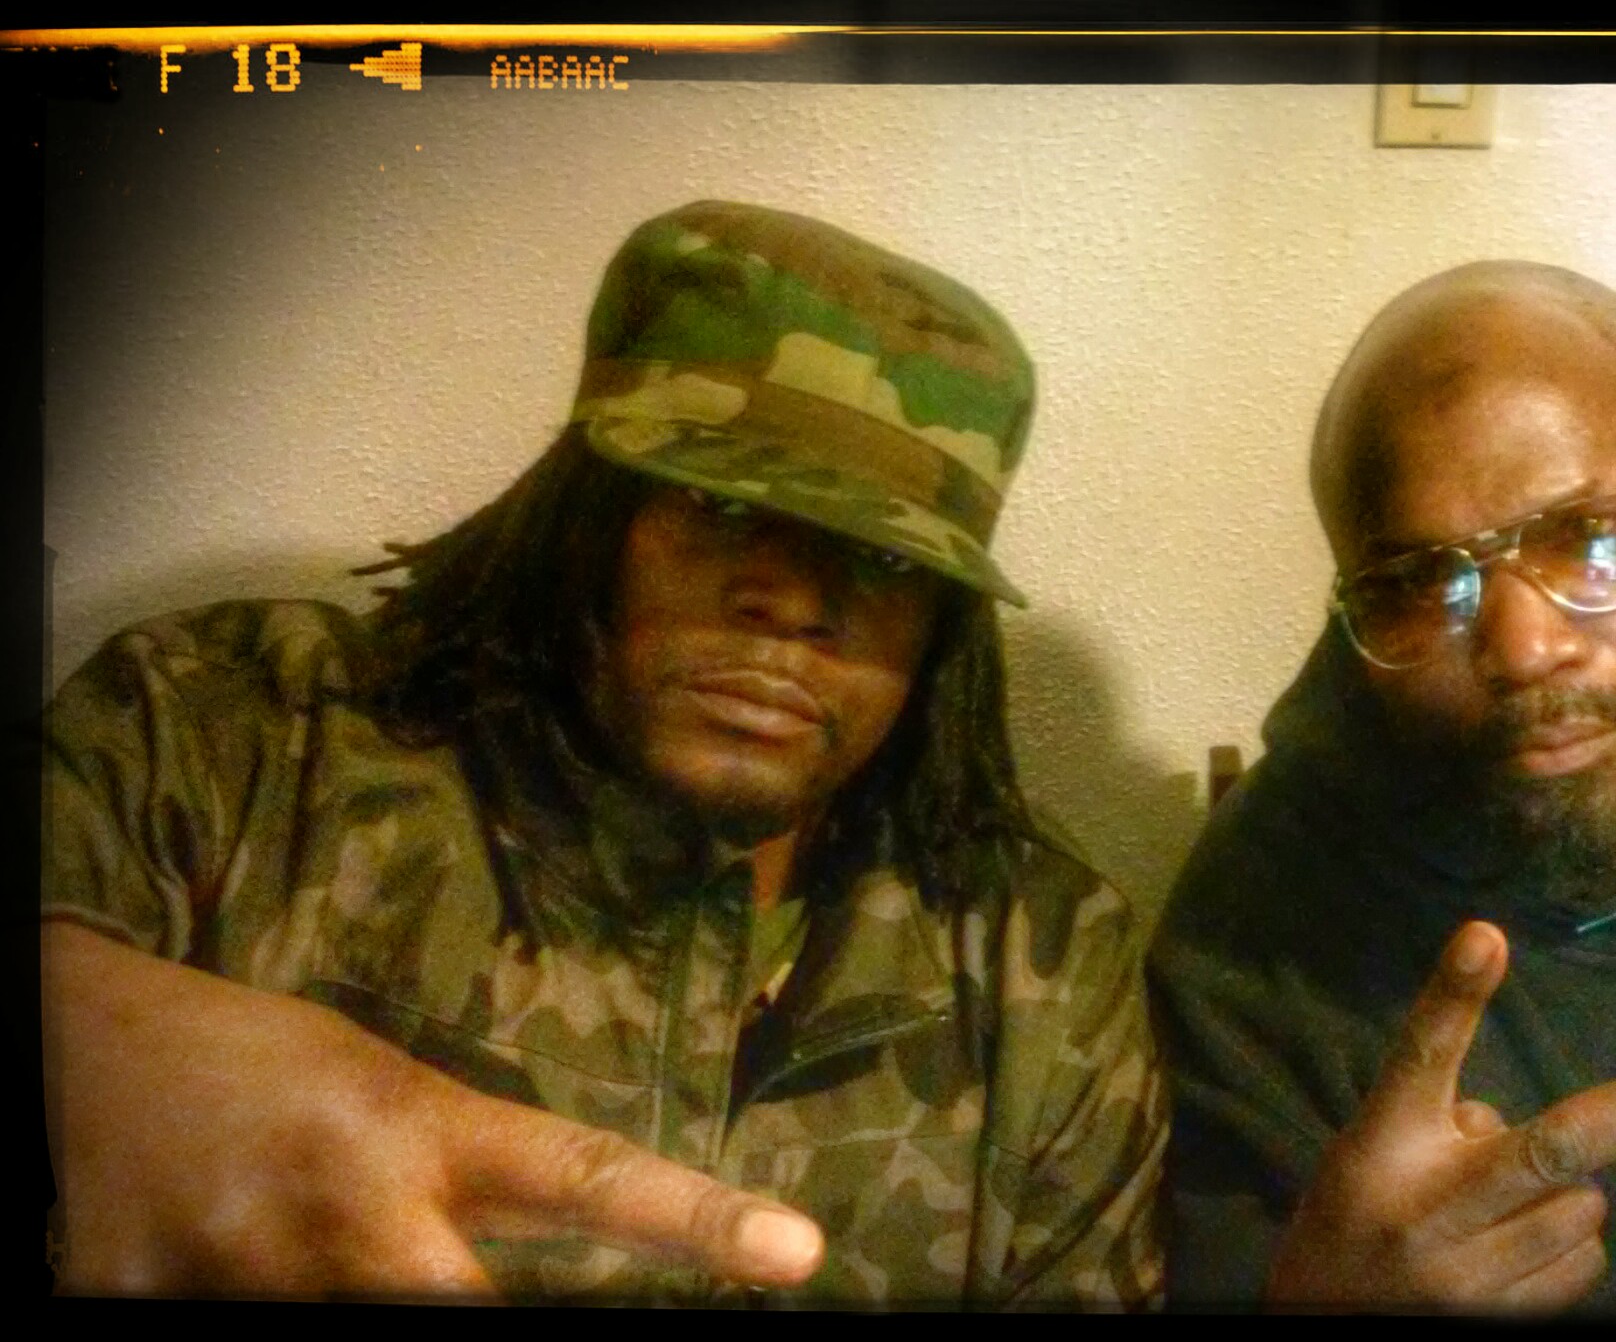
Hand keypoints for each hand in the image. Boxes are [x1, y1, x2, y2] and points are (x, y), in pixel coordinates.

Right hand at [41, 920, 824, 1299]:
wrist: (83, 1038)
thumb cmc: (272, 1068)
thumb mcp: (392, 1096)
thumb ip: (466, 1191)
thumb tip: (516, 1291)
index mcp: (420, 1129)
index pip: (587, 1178)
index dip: (697, 1223)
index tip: (796, 1256)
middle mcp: (343, 1207)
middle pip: (467, 1317)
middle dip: (477, 1317)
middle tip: (451, 1272)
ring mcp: (234, 1272)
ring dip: (346, 1308)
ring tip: (293, 1239)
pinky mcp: (132, 1309)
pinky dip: (249, 1313)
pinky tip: (225, 1267)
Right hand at [1264, 920, 1615, 1311]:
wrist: (1320, 1322)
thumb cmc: (1357, 1211)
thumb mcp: (1375, 1146)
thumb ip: (1447, 1122)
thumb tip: (1538, 1135)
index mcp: (1384, 1142)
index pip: (1421, 1056)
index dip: (1455, 997)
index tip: (1488, 935)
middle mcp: (1428, 1207)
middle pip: (1552, 1147)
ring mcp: (1468, 1275)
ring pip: (1584, 1206)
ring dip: (1566, 1193)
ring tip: (1500, 1206)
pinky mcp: (1501, 1322)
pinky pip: (1584, 1262)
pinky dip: (1567, 1244)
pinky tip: (1510, 1249)